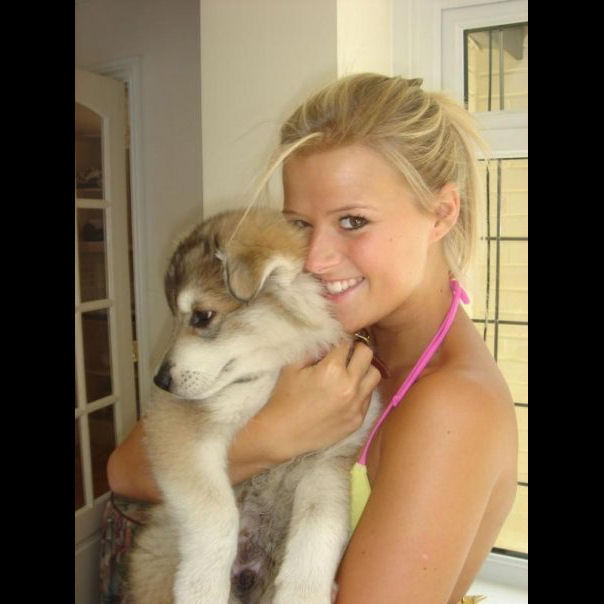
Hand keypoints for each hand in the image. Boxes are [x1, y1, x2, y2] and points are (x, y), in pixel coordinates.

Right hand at [256, 340, 381, 459]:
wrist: (282, 435)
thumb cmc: (283, 398)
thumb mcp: (292, 366)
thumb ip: (314, 349)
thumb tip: (329, 340)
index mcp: (332, 369)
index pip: (347, 342)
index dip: (341, 339)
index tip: (337, 342)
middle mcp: (349, 385)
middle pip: (367, 353)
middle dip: (356, 350)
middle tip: (345, 354)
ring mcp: (356, 404)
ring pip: (374, 375)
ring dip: (363, 369)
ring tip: (350, 373)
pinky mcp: (358, 419)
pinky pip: (368, 396)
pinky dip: (360, 390)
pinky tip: (345, 392)